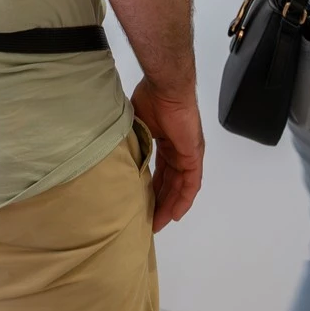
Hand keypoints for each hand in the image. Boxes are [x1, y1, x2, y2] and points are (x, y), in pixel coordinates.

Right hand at [132, 76, 203, 231]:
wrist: (166, 87)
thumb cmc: (151, 97)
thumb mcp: (137, 124)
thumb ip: (133, 139)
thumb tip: (117, 153)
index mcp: (166, 141)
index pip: (161, 171)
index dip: (152, 188)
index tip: (141, 202)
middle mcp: (179, 150)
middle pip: (171, 182)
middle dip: (160, 202)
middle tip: (149, 220)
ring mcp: (188, 153)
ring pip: (181, 187)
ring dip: (171, 205)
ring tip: (158, 223)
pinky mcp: (193, 155)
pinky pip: (191, 183)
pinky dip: (184, 199)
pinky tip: (174, 214)